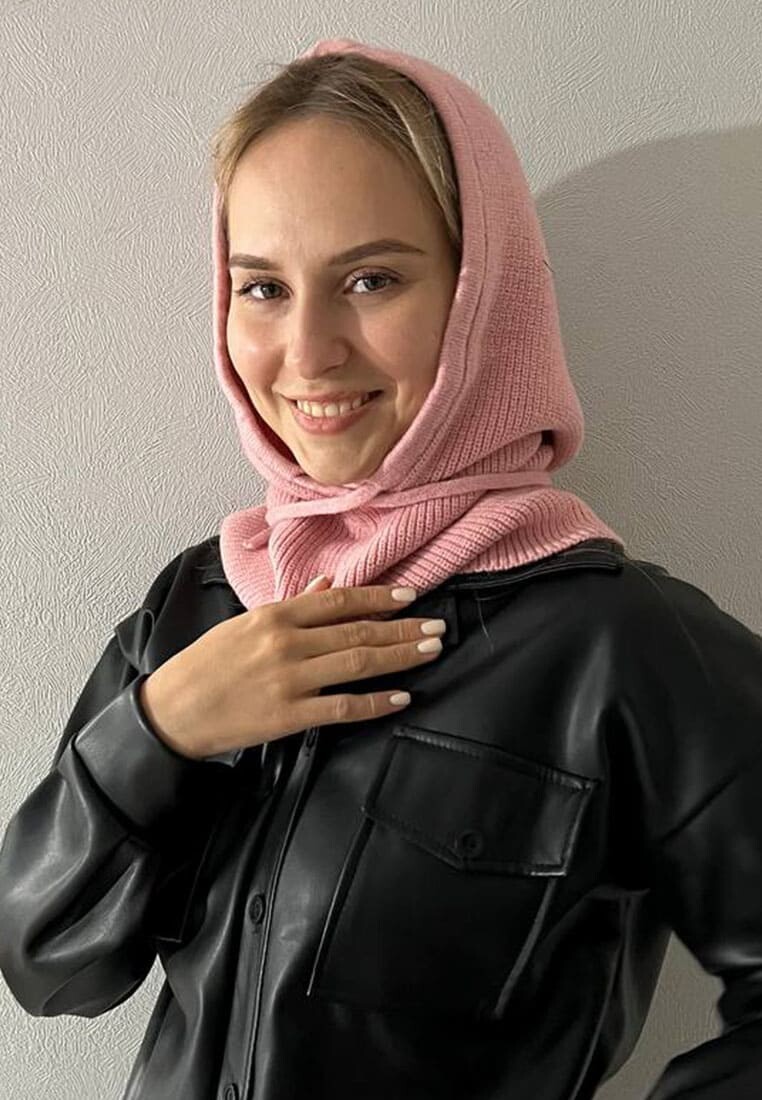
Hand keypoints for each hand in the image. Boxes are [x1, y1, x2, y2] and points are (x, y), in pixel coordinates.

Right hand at [138, 575, 445, 759]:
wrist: (173, 710)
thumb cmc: (207, 664)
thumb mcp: (246, 624)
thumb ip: (293, 605)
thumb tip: (329, 585)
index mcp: (275, 615)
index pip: (340, 601)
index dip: (380, 597)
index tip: (411, 595)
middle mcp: (286, 643)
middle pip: (358, 631)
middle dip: (404, 628)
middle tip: (437, 626)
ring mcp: (289, 680)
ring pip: (358, 663)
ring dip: (400, 656)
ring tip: (430, 651)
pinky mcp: (288, 716)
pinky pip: (342, 707)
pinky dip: (375, 702)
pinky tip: (401, 697)